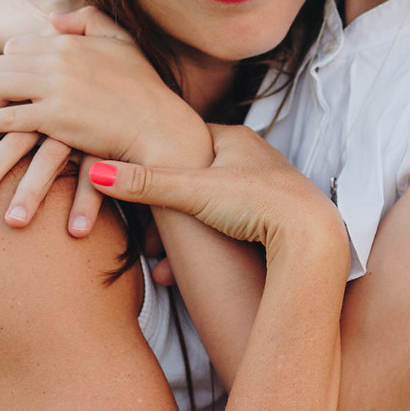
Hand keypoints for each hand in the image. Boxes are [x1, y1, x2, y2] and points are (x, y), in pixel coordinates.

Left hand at [0, 8, 205, 234]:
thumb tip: (51, 19)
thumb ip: (88, 21)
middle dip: (0, 82)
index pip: (17, 45)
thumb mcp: (123, 43)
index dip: (13, 66)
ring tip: (0, 116)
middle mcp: (59, 59)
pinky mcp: (54, 118)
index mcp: (70, 41)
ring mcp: (55, 88)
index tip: (21, 85)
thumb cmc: (144, 88)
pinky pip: (5, 117)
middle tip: (7, 102)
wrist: (159, 127)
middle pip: (2, 63)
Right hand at [90, 125, 344, 264]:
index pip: (183, 143)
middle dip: (169, 213)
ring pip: (213, 209)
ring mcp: (268, 185)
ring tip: (163, 265)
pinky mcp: (276, 215)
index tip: (132, 185)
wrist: (314, 239)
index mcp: (234, 137)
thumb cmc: (258, 205)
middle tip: (147, 239)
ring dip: (187, 238)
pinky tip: (195, 272)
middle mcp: (254, 156)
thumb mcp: (194, 192)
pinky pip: (232, 227)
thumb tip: (95, 171)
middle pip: (196, 180)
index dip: (155, 165)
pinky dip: (211, 246)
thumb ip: (146, 184)